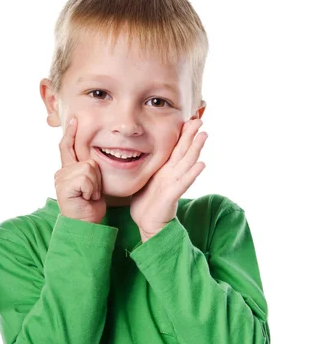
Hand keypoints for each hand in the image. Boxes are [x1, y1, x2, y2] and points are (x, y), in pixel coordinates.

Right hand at [54, 117, 106, 223]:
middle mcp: (61, 173)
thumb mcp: (92, 183)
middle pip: (87, 160)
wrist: (86, 225)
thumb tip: (95, 156)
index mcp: (67, 170)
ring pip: (89, 168)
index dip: (71, 133)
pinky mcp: (64, 187)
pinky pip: (86, 178)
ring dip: (95, 185)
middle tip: (92, 193)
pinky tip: (87, 199)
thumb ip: (88, 169)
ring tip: (89, 196)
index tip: (75, 119)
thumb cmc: (90, 206)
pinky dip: (92, 190)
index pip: (67, 147)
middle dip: (96, 177)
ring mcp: (61, 180)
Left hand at [130, 118, 207, 237]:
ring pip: (187, 164)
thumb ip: (149, 167)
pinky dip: (192, 174)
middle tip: (200, 120)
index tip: (188, 119)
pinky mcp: (171, 196)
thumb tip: (139, 152)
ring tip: (204, 136)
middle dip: (192, 136)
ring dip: (196, 150)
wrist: (147, 225)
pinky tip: (201, 164)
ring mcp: (174, 185)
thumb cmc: (146, 203)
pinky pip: (183, 183)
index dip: (183, 135)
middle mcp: (172, 175)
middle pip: (184, 152)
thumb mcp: (145, 179)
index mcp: (165, 170)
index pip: (176, 149)